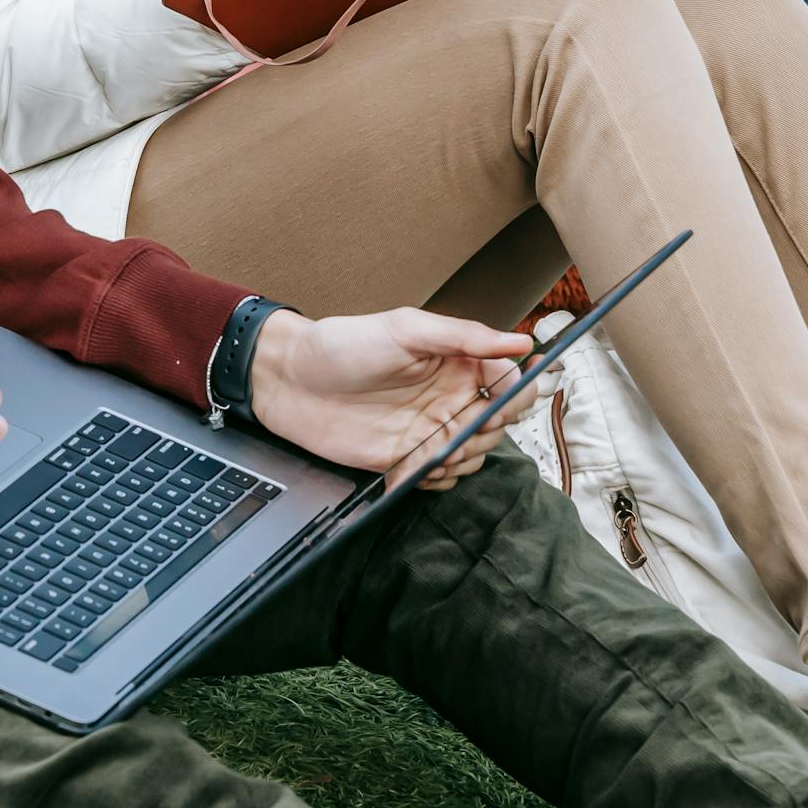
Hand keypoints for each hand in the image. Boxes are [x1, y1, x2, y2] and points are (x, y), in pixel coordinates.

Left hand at [246, 306, 533, 487]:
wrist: (290, 382)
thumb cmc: (341, 345)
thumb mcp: (405, 328)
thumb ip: (464, 336)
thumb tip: (518, 341)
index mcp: (456, 361)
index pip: (508, 381)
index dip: (513, 396)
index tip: (497, 403)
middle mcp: (448, 396)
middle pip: (498, 424)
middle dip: (485, 432)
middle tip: (457, 431)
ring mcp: (428, 429)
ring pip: (473, 455)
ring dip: (461, 459)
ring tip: (433, 451)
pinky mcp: (406, 459)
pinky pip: (439, 478)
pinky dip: (433, 479)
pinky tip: (410, 468)